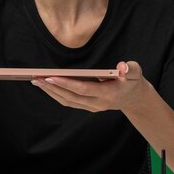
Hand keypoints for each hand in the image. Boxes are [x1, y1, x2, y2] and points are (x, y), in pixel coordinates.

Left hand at [31, 61, 151, 112]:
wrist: (134, 99)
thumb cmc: (132, 81)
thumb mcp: (135, 73)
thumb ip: (130, 69)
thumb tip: (122, 66)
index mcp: (107, 94)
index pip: (83, 89)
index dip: (66, 84)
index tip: (52, 77)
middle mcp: (98, 103)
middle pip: (71, 96)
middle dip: (52, 87)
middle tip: (37, 78)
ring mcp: (92, 107)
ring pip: (67, 101)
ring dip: (51, 92)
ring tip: (37, 81)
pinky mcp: (87, 106)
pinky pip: (69, 102)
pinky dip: (56, 94)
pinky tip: (47, 86)